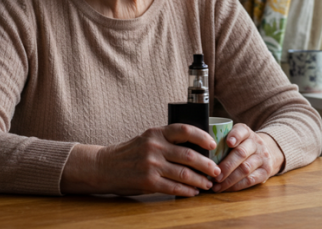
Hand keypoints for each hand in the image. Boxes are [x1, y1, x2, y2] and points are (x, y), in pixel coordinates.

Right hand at [89, 124, 221, 196]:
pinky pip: (174, 187)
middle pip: (189, 155)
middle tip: (217, 170)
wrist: (104, 166)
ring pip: (184, 174)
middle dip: (207, 165)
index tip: (213, 145)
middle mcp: (154, 147)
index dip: (202, 137)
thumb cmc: (130, 153)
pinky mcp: (148, 182)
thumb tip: (196, 149)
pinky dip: (187, 191)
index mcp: (156, 133)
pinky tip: (193, 192)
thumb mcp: (147, 139)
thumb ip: (167, 141)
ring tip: (207, 184)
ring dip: (200, 181)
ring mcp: (151, 165)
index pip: (184, 130)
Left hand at [211, 124, 283, 192]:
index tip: (228, 142)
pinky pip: (250, 180)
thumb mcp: (236, 138)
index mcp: (246, 132)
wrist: (268, 152)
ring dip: (229, 179)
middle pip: (241, 153)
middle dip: (226, 166)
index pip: (241, 131)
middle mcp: (256, 143)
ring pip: (245, 169)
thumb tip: (198, 149)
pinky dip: (236, 186)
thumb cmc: (242, 146)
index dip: (235, 136)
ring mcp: (263, 157)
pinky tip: (226, 188)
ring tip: (216, 186)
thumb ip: (221, 140)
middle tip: (214, 175)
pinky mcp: (266, 171)